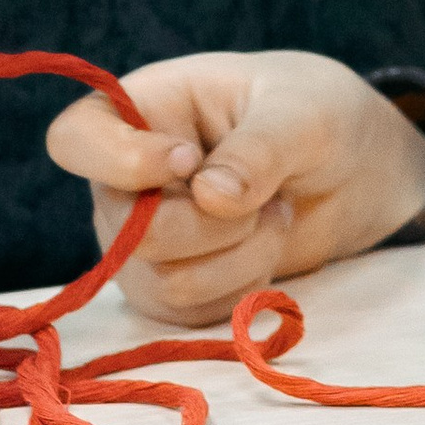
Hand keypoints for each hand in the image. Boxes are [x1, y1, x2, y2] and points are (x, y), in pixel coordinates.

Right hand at [43, 49, 424, 327]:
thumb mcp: (302, 112)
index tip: (192, 160)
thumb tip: (210, 198)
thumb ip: (259, 149)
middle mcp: (126, 179)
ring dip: (240, 257)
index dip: (124, 161)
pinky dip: (243, 290)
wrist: (350, 170)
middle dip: (213, 227)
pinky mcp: (170, 289)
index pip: (75, 139)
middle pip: (128, 232)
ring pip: (165, 282)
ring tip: (273, 214)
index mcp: (143, 109)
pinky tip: (264, 248)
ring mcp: (142, 240)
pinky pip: (191, 316)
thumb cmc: (315, 114)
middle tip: (266, 197)